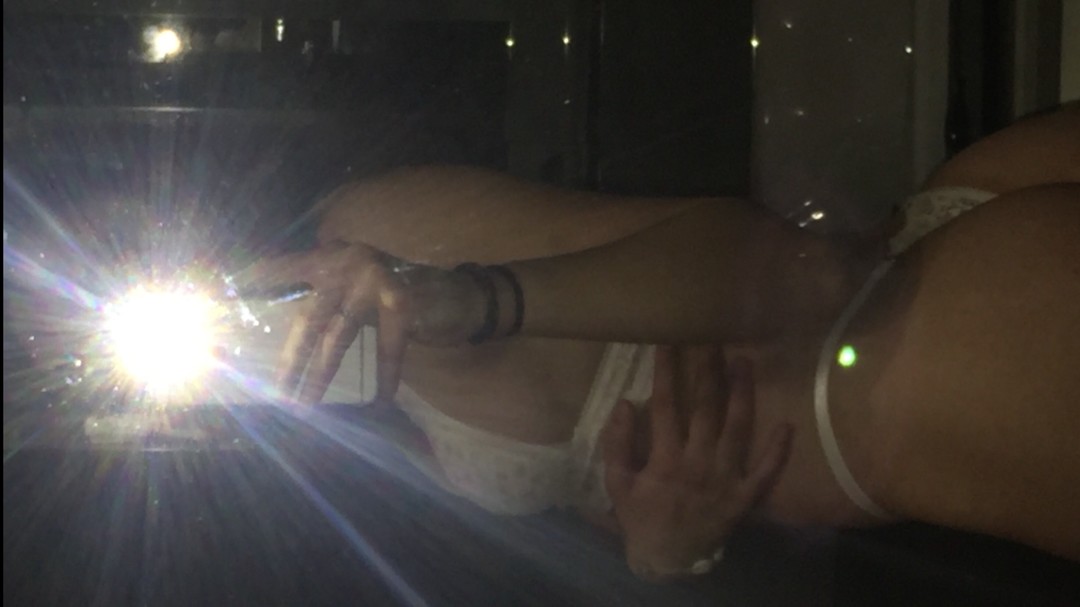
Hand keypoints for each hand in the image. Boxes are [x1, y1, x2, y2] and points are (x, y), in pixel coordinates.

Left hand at [235, 241, 484, 403]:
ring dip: (321, 375)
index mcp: (330, 256)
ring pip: (339, 338)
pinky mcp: (404, 303)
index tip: (221, 302)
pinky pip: (389, 350)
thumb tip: (280, 332)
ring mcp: (376, 281)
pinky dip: (385, 376)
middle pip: (309, 319)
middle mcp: (348, 262)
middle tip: (274, 391)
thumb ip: (323, 298)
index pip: (281, 270)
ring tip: (305, 404)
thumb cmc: (393, 293)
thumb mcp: (352, 287)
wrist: (452, 289)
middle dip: (290, 360)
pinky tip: (379, 400)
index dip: (252, 286)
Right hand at [602, 345, 792, 581]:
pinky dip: (778, 450)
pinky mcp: (744, 496)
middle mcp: (698, 464)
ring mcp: (725, 479)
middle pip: (705, 408)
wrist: (668, 558)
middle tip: (712, 338)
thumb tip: (625, 404)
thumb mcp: (617, 483)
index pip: (666, 405)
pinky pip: (766, 472)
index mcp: (665, 459)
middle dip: (707, 371)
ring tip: (744, 361)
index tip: (667, 342)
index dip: (666, 371)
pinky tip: (787, 424)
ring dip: (742, 394)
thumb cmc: (640, 516)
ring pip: (738, 429)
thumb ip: (617, 443)